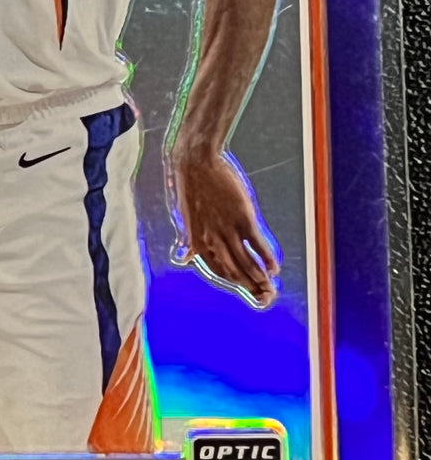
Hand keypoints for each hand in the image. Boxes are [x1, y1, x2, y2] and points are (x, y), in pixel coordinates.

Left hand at [168, 148, 279, 306]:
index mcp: (198, 241)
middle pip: (234, 272)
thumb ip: (189, 241)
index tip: (245, 289)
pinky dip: (267, 259)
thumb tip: (183, 257)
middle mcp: (213, 240)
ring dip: (260, 279)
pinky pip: (258, 245)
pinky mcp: (243, 218)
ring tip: (270, 290)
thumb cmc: (190, 187)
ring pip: (247, 263)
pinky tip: (275, 269)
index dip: (233, 282)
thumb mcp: (185, 218)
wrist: (196, 162)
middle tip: (263, 297)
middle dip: (250, 287)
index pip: (217, 270)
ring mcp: (228, 230)